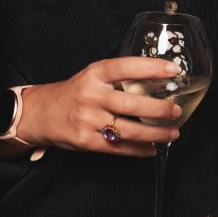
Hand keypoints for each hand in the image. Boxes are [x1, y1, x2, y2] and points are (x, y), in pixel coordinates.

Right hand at [18, 59, 182, 158]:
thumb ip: (118, 78)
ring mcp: (88, 120)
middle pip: (131, 103)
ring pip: (128, 129)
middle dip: (159, 109)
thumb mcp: (92, 76)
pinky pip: (118, 148)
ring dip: (155, 134)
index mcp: (95, 74)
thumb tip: (158, 81)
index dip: (151, 68)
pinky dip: (139, 150)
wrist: (41, 113)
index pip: (126, 67)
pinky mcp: (86, 141)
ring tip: (173, 133)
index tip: (174, 70)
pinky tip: (153, 148)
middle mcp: (91, 95)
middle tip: (176, 111)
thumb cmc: (75, 92)